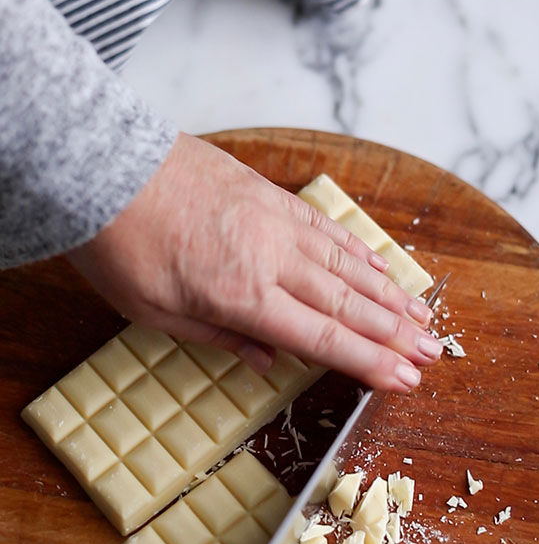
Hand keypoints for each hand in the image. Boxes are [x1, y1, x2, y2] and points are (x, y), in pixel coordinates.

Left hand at [68, 133, 442, 390]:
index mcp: (244, 296)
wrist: (98, 162)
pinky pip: (327, 228)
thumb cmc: (119, 245)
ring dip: (390, 296)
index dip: (371, 363)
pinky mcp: (268, 194)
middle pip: (349, 304)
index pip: (325, 338)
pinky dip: (359, 251)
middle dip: (397, 335)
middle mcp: (271, 258)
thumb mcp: (158, 313)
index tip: (406, 380)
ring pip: (347, 266)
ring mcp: (274, 221)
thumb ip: (221, 338)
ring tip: (423, 318)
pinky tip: (381, 269)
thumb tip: (269, 362)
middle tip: (434, 354)